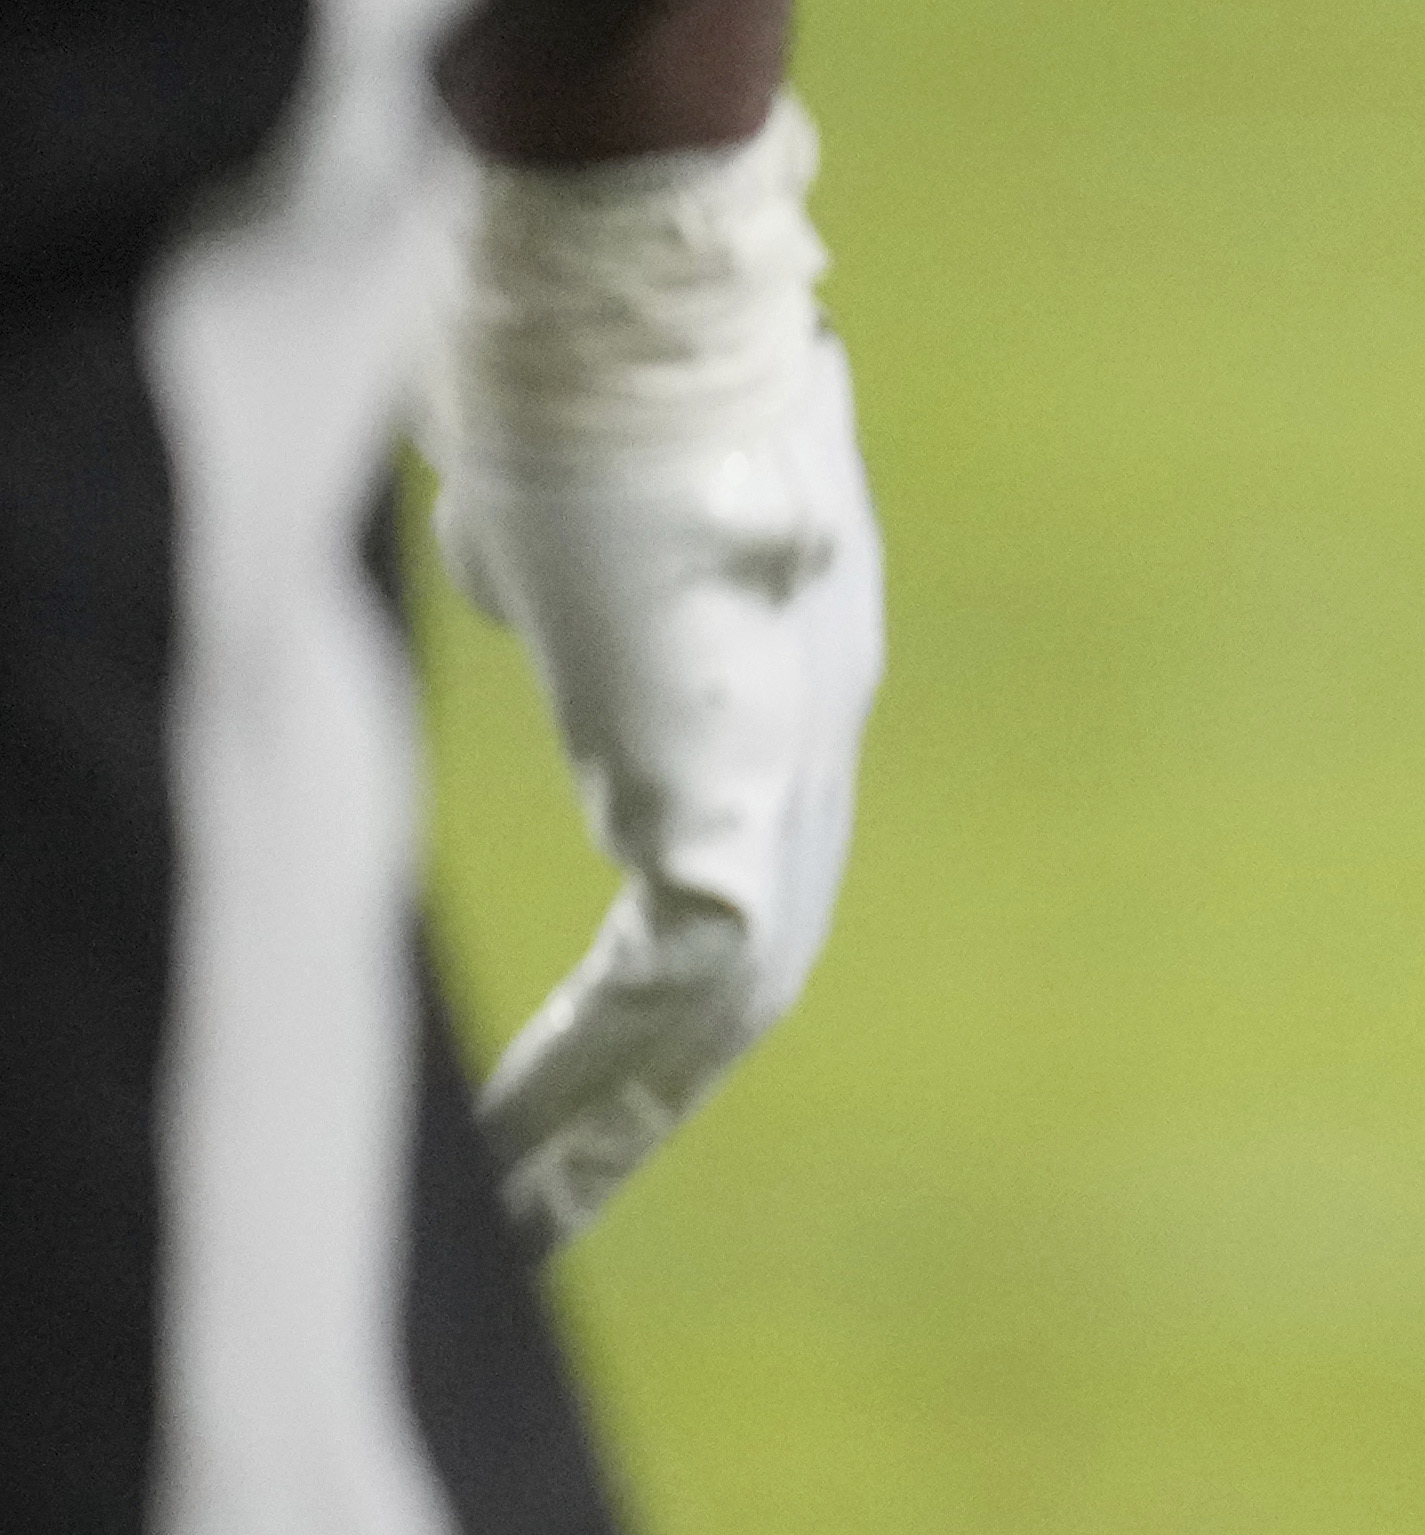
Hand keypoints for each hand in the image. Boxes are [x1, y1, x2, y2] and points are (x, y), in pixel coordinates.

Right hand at [430, 105, 877, 1249]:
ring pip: (716, 999)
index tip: (581, 1086)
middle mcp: (792, 748)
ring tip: (523, 1222)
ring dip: (609, 1109)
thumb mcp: (587, 512)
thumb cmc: (612, 383)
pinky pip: (694, 960)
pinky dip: (616, 1056)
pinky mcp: (734, 770)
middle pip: (733, 979)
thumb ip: (577, 575)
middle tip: (545, 1217)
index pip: (720, 895)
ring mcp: (770, 762)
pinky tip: (545, 1139)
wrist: (648, 313)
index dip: (650, 1001)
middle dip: (631, 1101)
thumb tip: (533, 580)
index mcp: (759, 705)